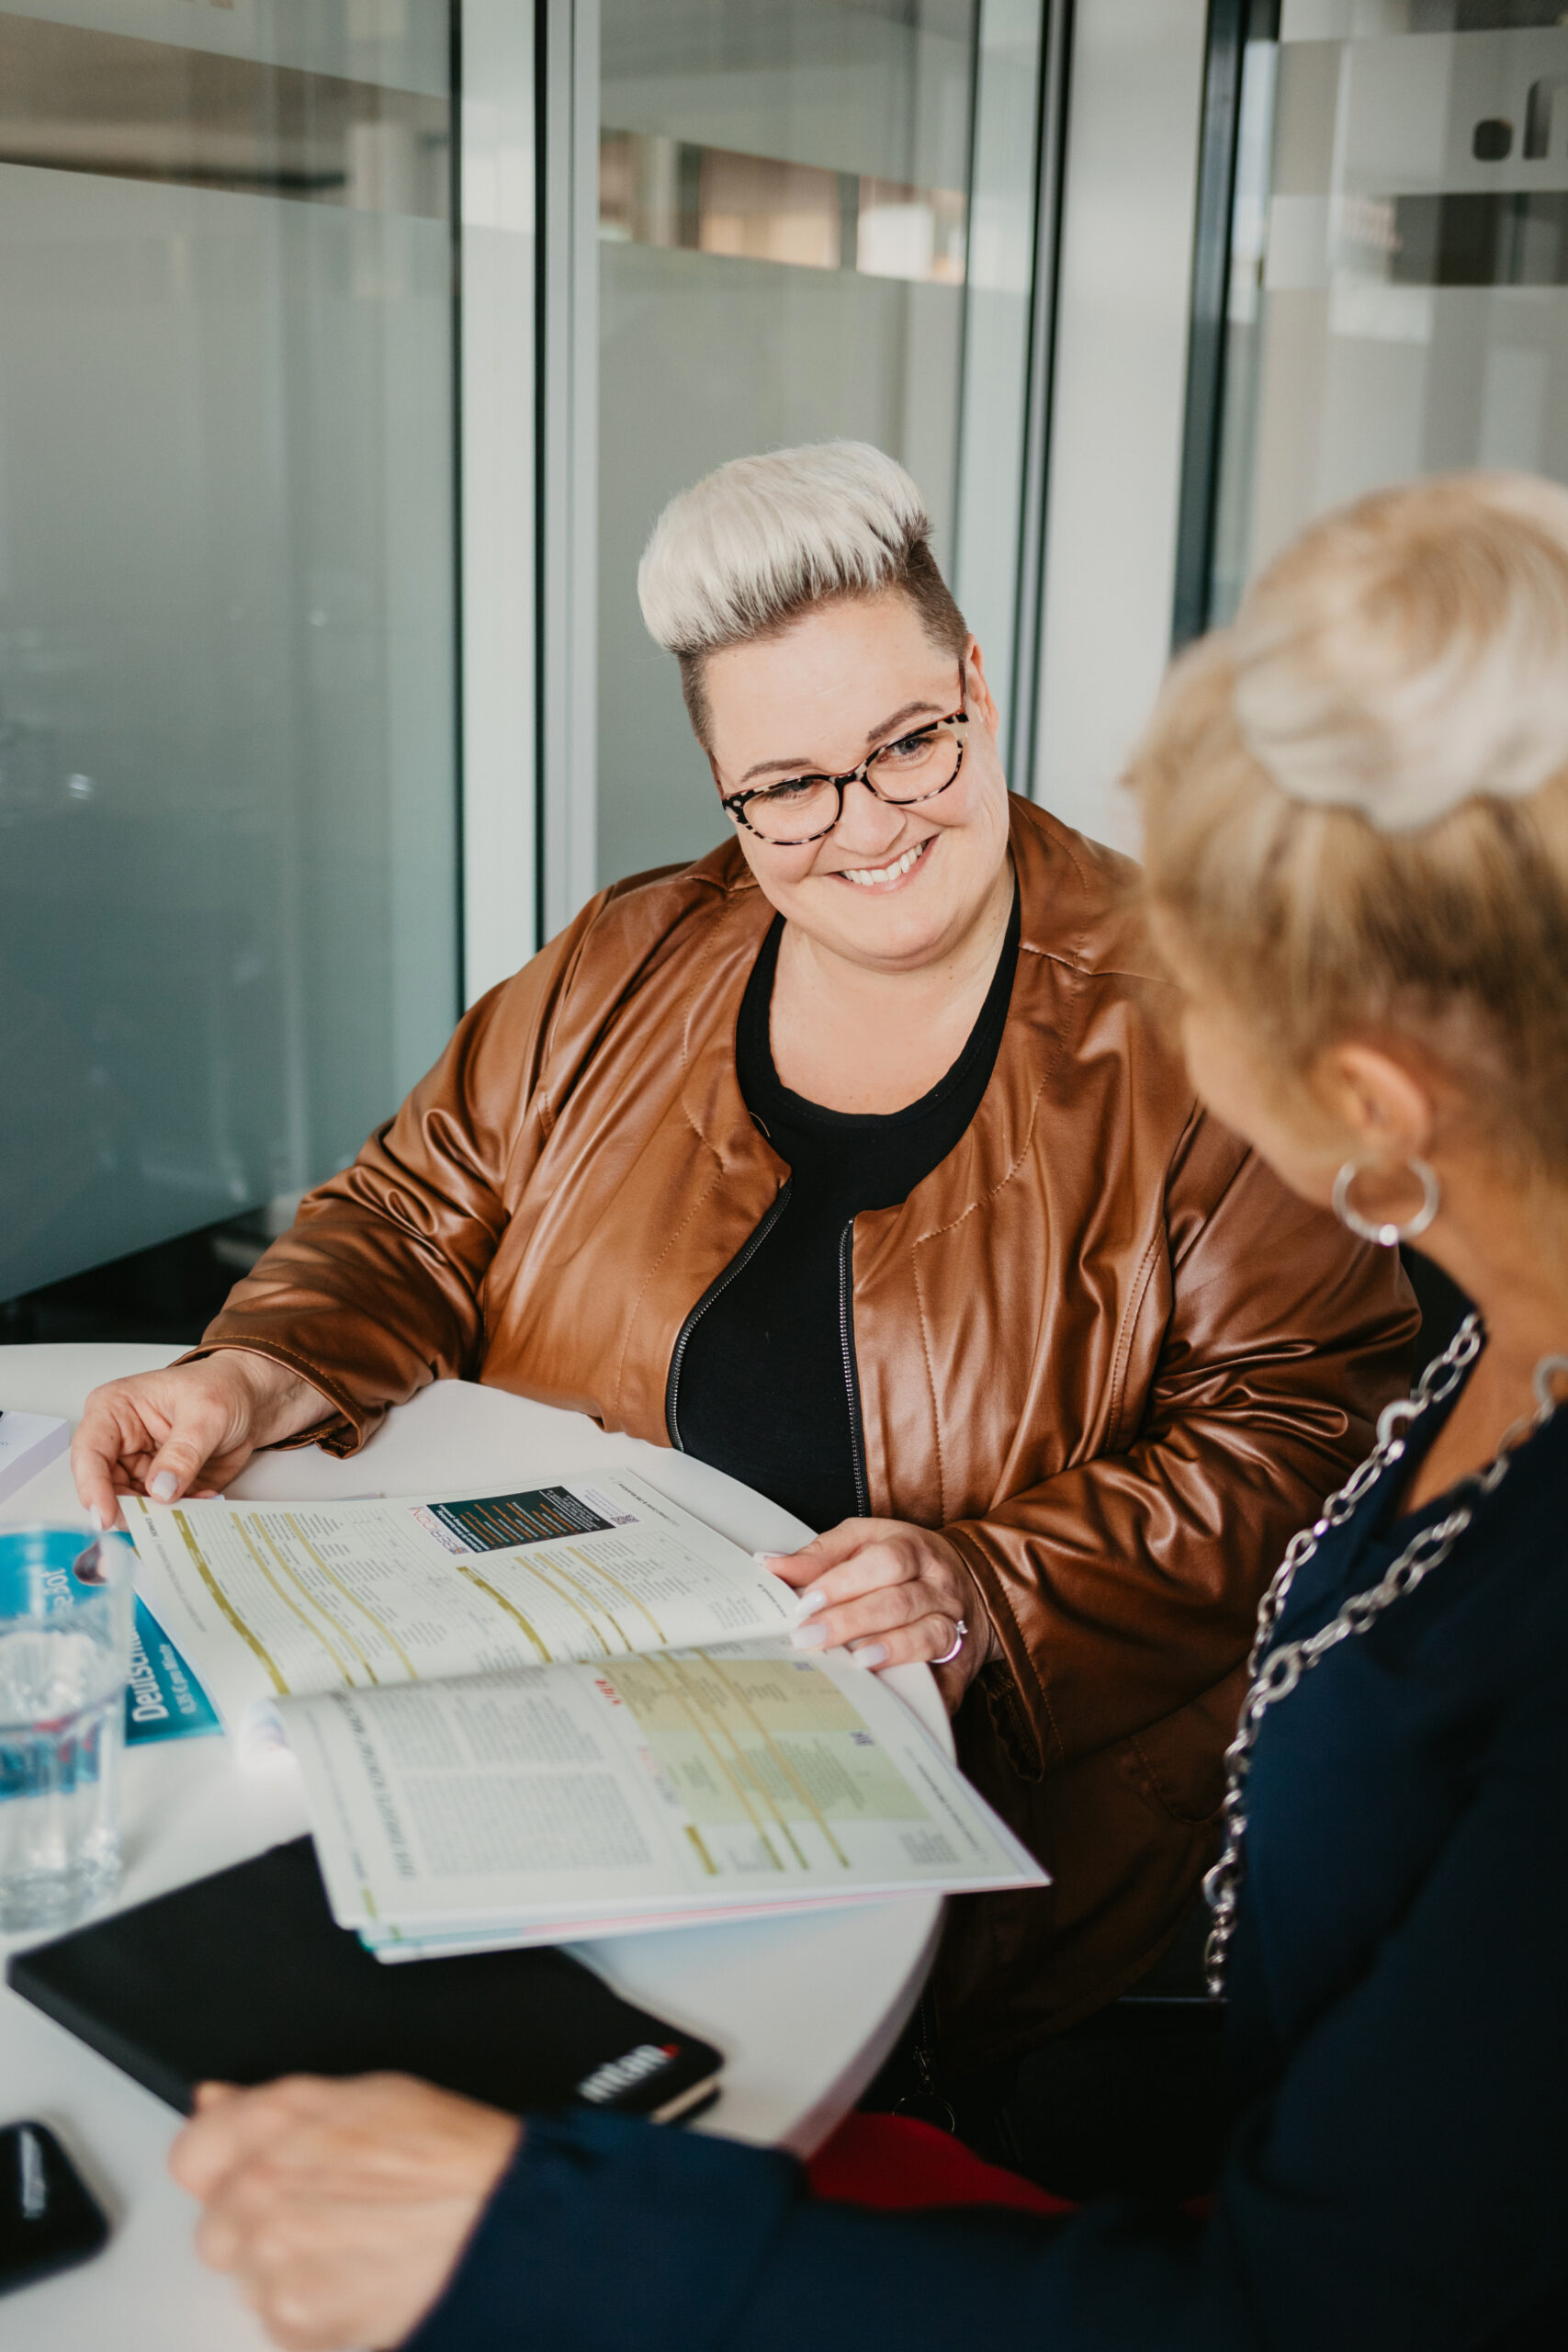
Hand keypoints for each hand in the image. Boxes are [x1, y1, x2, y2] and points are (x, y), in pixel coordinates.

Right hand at [72, 1352, 330, 1528]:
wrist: (253, 1399)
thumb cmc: (223, 1387)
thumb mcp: (206, 1414)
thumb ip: (183, 1453)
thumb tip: (160, 1490)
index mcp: (114, 1410)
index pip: (89, 1453)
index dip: (92, 1488)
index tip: (106, 1516)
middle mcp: (119, 1442)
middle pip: (104, 1488)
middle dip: (129, 1509)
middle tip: (155, 1523)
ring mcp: (139, 1466)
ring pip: (131, 1505)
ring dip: (159, 1514)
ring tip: (189, 1506)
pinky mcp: (160, 1485)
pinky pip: (160, 1511)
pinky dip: (180, 1513)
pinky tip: (203, 1498)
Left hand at [170, 2074, 519, 2350]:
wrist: (502, 2221)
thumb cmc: (448, 2155)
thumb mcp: (364, 2094)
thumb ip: (273, 2104)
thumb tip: (215, 2103)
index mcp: (271, 2128)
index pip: (191, 2155)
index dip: (224, 2166)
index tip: (249, 2174)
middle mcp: (260, 2195)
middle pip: (215, 2230)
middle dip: (256, 2227)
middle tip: (324, 2214)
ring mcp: (274, 2264)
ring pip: (249, 2279)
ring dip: (287, 2270)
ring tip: (356, 2246)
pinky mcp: (297, 2323)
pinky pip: (280, 2321)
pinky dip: (313, 2309)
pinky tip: (361, 2278)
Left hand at [767, 1518, 997, 1712]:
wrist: (975, 1582)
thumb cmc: (906, 1561)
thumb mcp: (866, 1541)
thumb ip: (821, 1555)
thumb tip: (771, 1565)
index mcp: (914, 1550)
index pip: (884, 1562)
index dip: (844, 1582)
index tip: (806, 1602)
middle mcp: (938, 1586)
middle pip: (899, 1602)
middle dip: (852, 1621)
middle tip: (810, 1638)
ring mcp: (955, 1624)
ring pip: (928, 1636)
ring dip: (891, 1651)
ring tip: (856, 1662)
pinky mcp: (962, 1662)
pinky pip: (949, 1680)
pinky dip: (928, 1694)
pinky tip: (899, 1702)